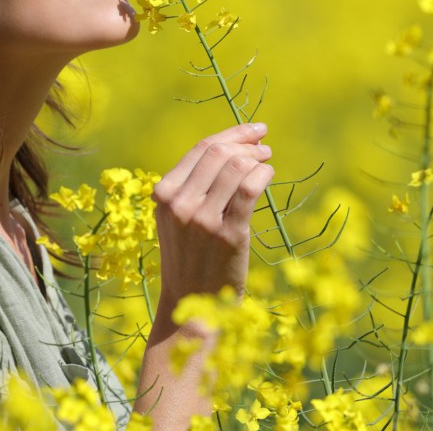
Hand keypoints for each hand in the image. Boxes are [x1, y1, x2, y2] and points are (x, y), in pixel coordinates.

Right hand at [152, 122, 273, 311]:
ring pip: (236, 167)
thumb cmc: (190, 256)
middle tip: (264, 146)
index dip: (232, 133)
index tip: (253, 130)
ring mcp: (202, 219)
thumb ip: (192, 185)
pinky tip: (268, 174)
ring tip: (266, 162)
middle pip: (219, 153)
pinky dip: (263, 174)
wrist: (192, 303)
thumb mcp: (176, 218)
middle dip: (247, 142)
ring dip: (257, 158)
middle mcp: (179, 204)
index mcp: (163, 194)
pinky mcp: (228, 234)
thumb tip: (231, 147)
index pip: (201, 149)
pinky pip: (249, 188)